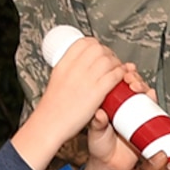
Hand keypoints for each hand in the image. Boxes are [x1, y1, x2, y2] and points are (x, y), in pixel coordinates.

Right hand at [13, 36, 135, 169]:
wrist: (49, 125)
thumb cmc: (52, 109)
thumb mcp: (56, 82)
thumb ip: (68, 73)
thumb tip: (78, 68)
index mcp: (63, 64)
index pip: (83, 43)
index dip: (95, 45)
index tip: (99, 52)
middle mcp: (74, 69)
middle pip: (98, 49)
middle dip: (108, 54)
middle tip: (111, 62)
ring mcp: (85, 80)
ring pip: (108, 61)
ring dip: (117, 64)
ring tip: (117, 71)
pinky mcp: (95, 92)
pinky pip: (113, 76)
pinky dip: (120, 74)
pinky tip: (121, 79)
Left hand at [82, 64, 151, 169]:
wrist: (111, 164)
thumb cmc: (100, 146)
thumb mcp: (95, 134)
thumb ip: (97, 124)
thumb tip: (99, 114)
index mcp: (109, 103)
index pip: (115, 82)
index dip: (118, 74)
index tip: (119, 72)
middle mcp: (124, 104)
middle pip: (131, 83)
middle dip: (132, 77)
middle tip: (129, 79)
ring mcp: (136, 112)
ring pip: (143, 93)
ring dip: (142, 86)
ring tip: (137, 87)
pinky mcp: (147, 122)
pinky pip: (153, 108)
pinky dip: (153, 100)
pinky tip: (151, 96)